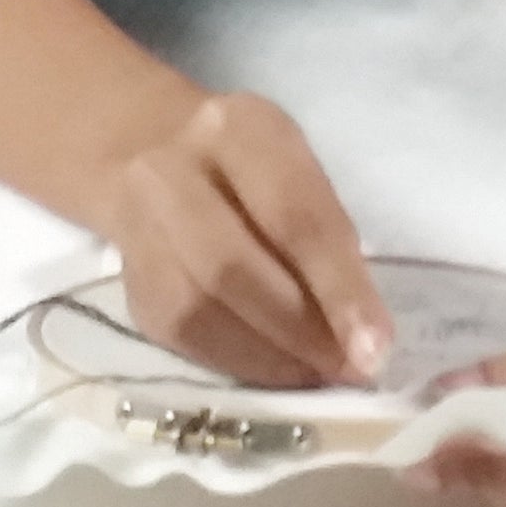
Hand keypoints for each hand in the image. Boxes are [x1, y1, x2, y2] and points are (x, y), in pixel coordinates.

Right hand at [92, 87, 391, 388]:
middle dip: (302, 331)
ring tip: (321, 375)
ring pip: (198, 311)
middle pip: (233, 268)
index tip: (375, 346)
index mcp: (239, 131)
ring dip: (269, 357)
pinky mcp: (130, 284)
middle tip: (352, 370)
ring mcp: (137, 229)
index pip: (293, 216)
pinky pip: (181, 336)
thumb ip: (323, 228)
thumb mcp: (294, 164)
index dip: (337, 288)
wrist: (143, 150)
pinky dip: (237, 362)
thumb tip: (361, 327)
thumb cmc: (249, 163)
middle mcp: (172, 175)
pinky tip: (279, 370)